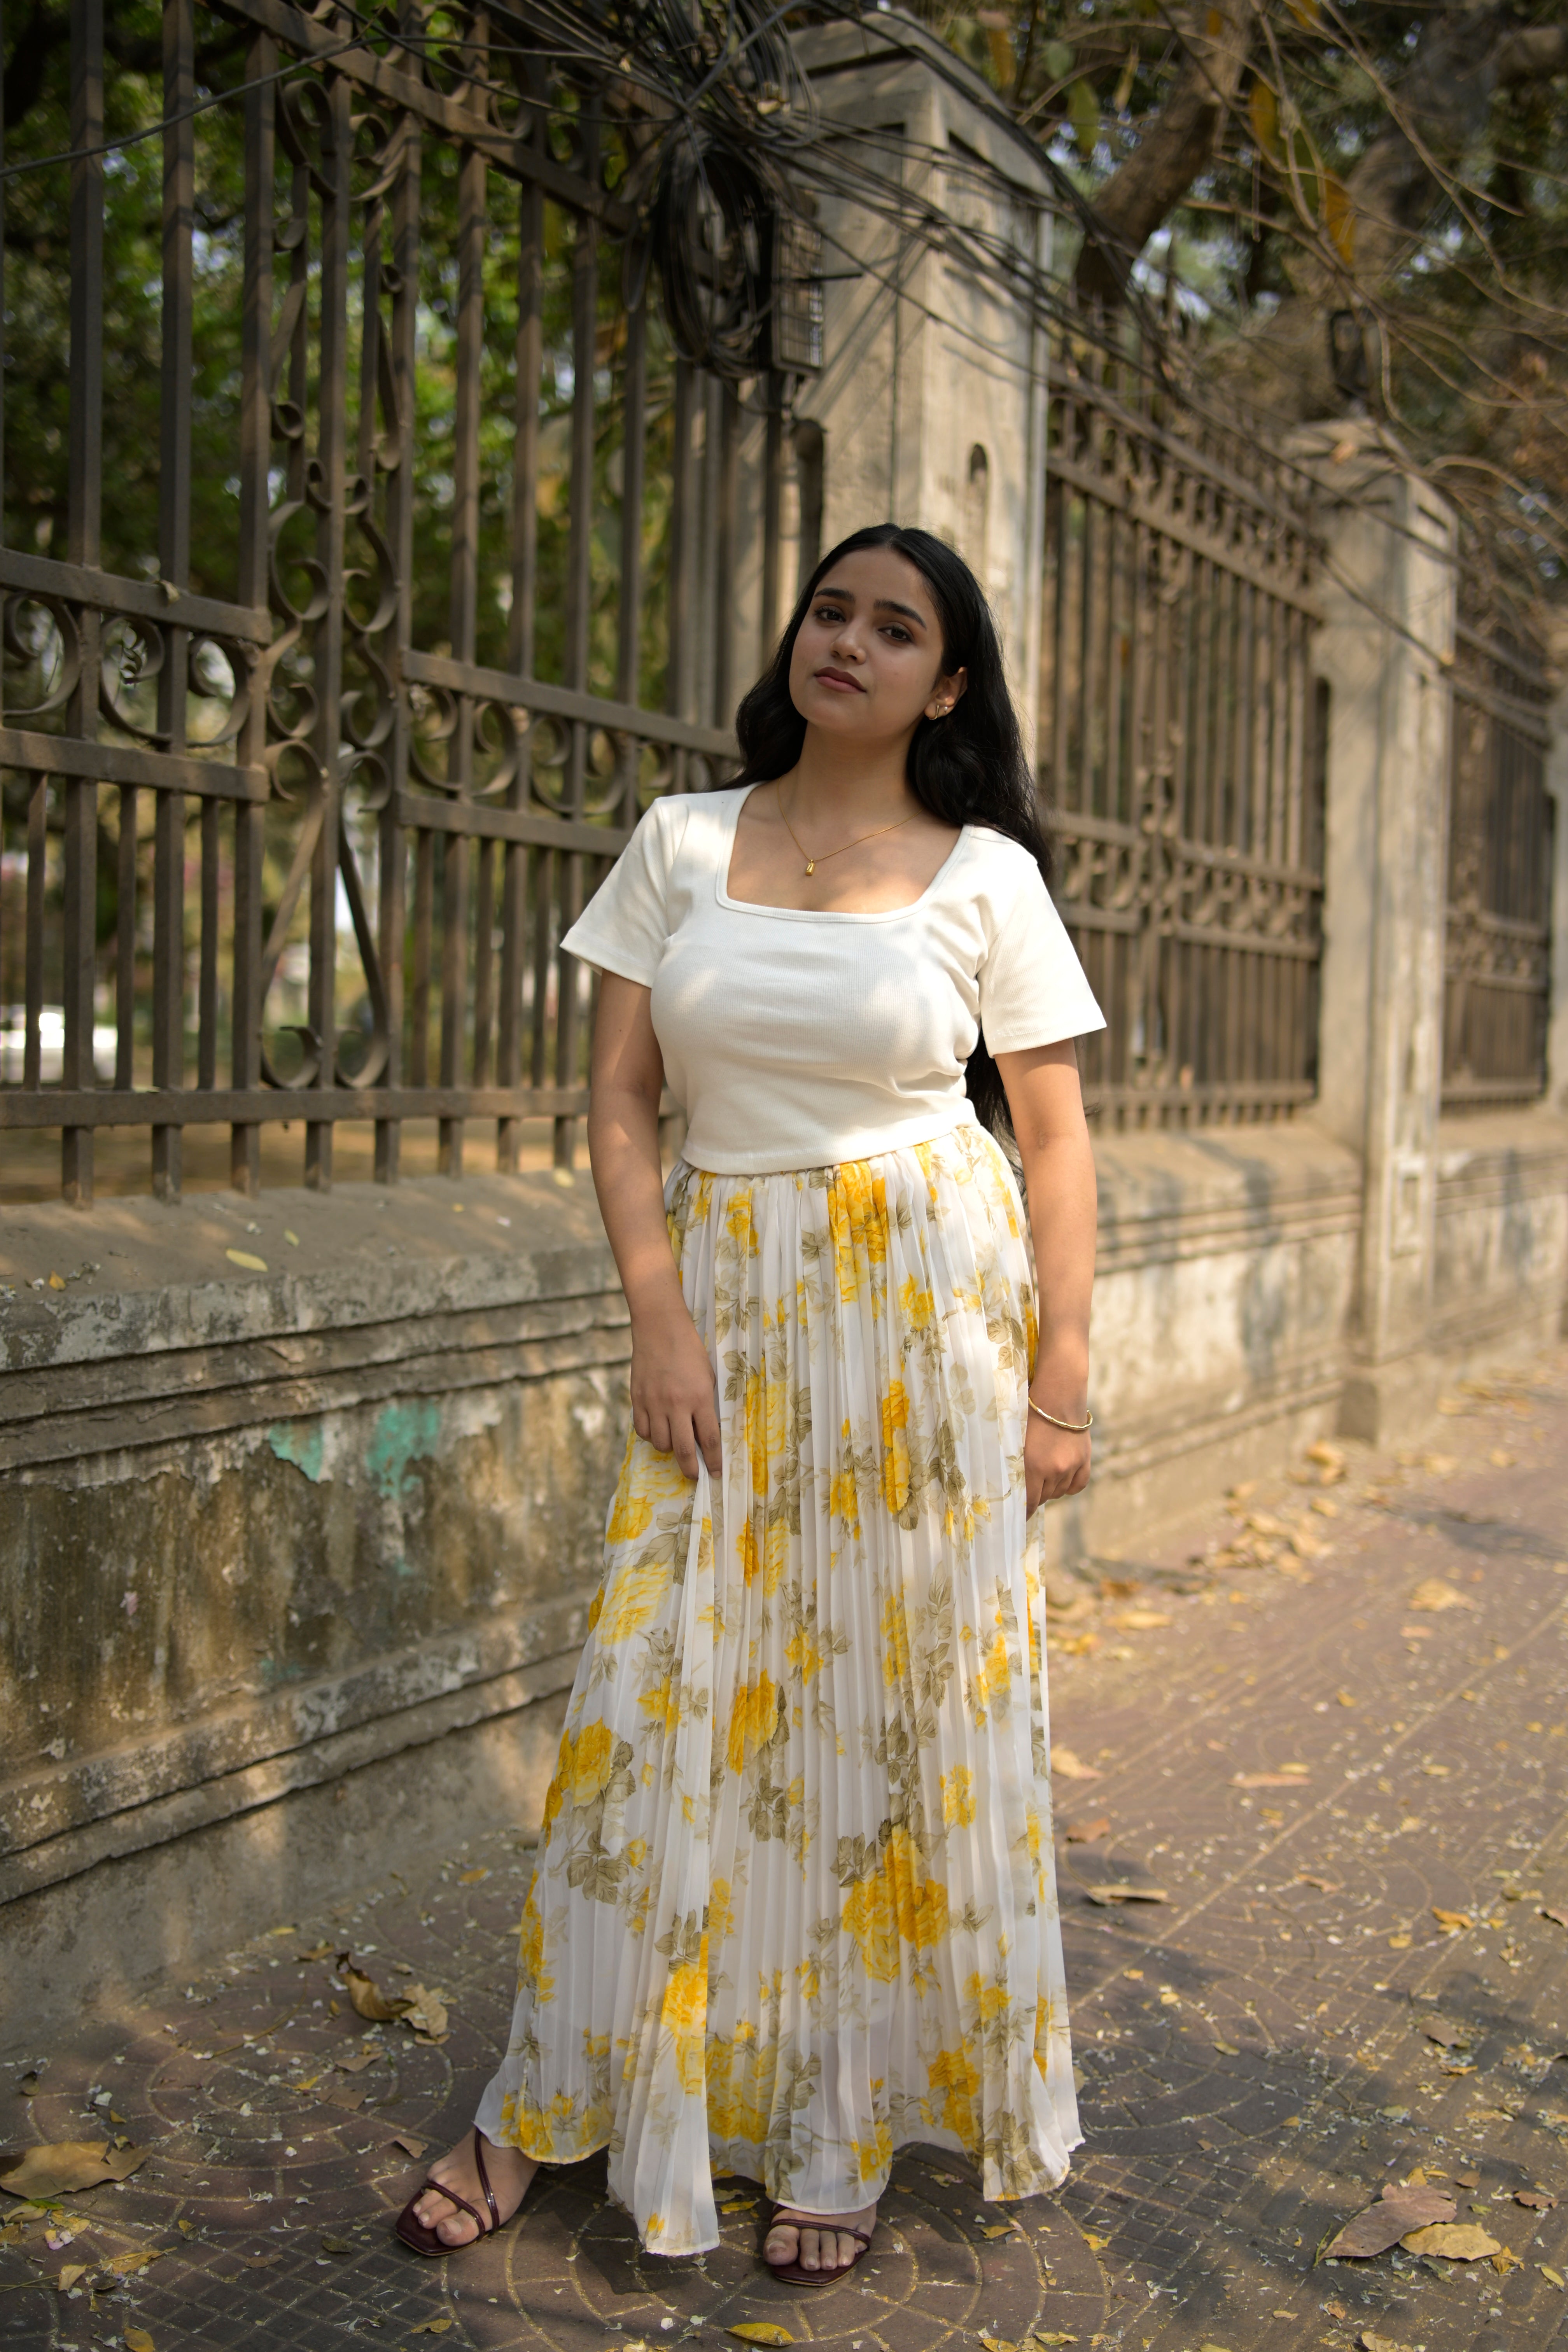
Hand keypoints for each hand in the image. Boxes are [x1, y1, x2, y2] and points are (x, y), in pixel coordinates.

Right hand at [629, 1297, 721, 1478]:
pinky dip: (650, 1435)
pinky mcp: (637, 1399)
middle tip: (694, 1476)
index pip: (710, 1439)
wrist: (659, 1327)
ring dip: (670, 1448)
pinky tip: (657, 1428)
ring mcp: (654, 1403)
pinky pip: (642, 1430)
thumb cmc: (690, 1350)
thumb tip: (705, 1434)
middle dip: (690, 1469)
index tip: (715, 1474)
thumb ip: (706, 1405)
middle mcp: (676, 1404)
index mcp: (700, 1397)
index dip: (714, 1461)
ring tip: (675, 1441)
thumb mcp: (708, 1376)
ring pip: (660, 1443)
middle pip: (684, 1450)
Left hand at [1024, 1398, 1090, 1513]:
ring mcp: (1071, 1466)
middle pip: (1043, 1498)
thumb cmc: (1030, 1415)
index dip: (1023, 1512)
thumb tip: (1010, 1487)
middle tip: (1029, 1491)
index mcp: (1033, 1466)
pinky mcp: (1084, 1460)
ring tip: (1043, 1477)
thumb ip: (1014, 1465)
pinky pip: (1077, 1485)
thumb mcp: (1015, 1440)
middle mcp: (1054, 1470)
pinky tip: (1061, 1480)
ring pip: (1059, 1491)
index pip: (1028, 1502)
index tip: (1019, 1517)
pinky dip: (1069, 1486)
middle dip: (1035, 1497)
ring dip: (1050, 1489)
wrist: (1059, 1396)